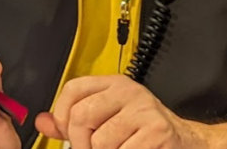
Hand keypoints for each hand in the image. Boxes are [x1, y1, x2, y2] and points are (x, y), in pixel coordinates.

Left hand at [35, 75, 210, 148]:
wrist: (185, 143)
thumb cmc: (143, 133)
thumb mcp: (108, 120)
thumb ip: (73, 121)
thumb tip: (42, 121)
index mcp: (113, 84)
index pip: (73, 89)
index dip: (63, 115)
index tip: (70, 134)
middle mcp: (128, 91)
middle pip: (81, 116)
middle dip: (80, 144)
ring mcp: (144, 109)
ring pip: (100, 141)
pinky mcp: (157, 130)